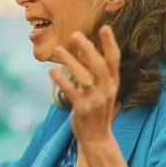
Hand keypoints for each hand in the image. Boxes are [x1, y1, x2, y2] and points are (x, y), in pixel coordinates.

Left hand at [50, 26, 120, 146]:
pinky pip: (71, 91)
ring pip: (83, 76)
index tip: (105, 27)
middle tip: (75, 35)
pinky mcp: (83, 109)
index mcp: (113, 83)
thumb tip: (82, 51)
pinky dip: (61, 80)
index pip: (114, 60)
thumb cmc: (97, 111)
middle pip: (98, 65)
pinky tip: (51, 71)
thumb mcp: (100, 90)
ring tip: (58, 50)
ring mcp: (95, 100)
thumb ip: (93, 71)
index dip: (110, 44)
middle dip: (87, 48)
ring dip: (70, 61)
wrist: (97, 138)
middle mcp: (107, 90)